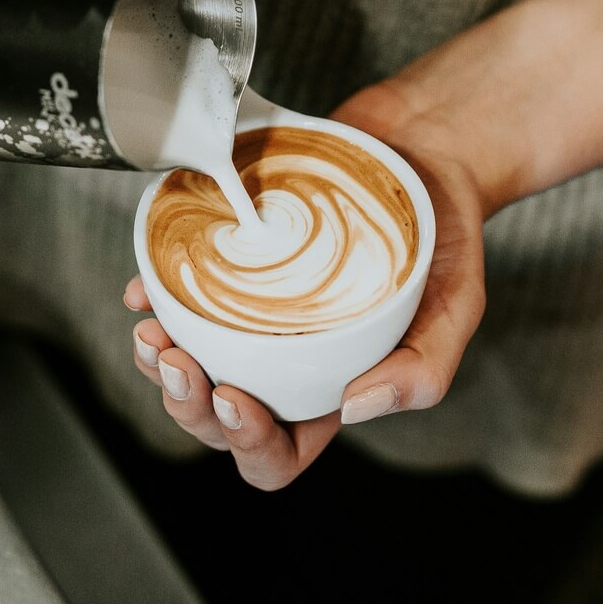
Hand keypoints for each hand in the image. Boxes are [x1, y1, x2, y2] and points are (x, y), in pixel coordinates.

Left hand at [124, 84, 496, 489]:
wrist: (424, 150)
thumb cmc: (443, 235)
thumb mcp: (458, 305)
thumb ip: (423, 369)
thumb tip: (354, 408)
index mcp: (330, 390)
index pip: (279, 453)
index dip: (247, 443)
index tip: (233, 396)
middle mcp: (284, 363)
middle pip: (217, 419)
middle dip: (186, 404)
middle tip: (177, 361)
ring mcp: (253, 317)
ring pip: (188, 365)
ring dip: (158, 364)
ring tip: (151, 333)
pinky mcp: (233, 268)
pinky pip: (178, 298)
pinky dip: (152, 299)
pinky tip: (144, 289)